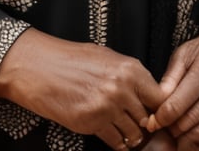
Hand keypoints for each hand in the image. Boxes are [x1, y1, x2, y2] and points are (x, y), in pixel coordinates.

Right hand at [0, 28, 164, 149]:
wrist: (39, 66)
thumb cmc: (70, 59)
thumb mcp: (105, 57)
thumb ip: (129, 75)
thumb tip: (147, 93)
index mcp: (129, 68)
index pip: (160, 98)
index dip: (157, 109)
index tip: (152, 113)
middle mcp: (122, 88)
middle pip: (147, 119)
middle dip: (143, 125)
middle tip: (137, 125)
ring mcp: (107, 107)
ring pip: (133, 134)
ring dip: (129, 135)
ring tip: (121, 129)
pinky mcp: (91, 123)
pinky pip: (115, 142)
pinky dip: (115, 142)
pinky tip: (109, 133)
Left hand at [145, 23, 198, 149]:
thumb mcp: (186, 52)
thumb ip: (171, 77)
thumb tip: (156, 102)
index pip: (179, 104)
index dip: (163, 118)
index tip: (153, 123)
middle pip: (193, 123)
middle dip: (175, 132)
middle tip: (165, 132)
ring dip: (191, 142)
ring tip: (180, 139)